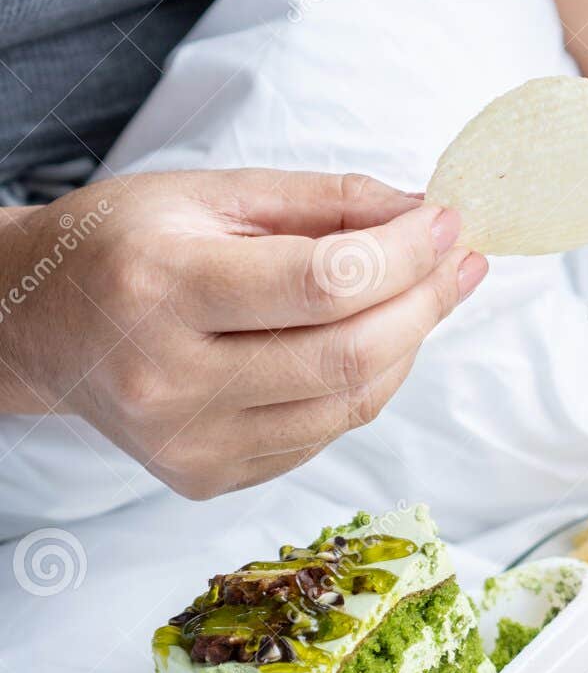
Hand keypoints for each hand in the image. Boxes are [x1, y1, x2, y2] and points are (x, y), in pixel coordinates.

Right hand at [0, 169, 485, 497]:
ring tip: (427, 295)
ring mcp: (189, 442)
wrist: (34, 325)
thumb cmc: (122, 245)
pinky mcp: (206, 478)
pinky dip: (365, 384)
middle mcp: (170, 380)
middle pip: (350, 355)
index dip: (406, 254)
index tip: (446, 222)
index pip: (326, 284)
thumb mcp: (211, 195)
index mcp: (163, 289)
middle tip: (460, 261)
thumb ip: (324, 202)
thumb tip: (424, 215)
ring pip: (351, 405)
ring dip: (408, 346)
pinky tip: (371, 341)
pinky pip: (324, 435)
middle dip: (426, 302)